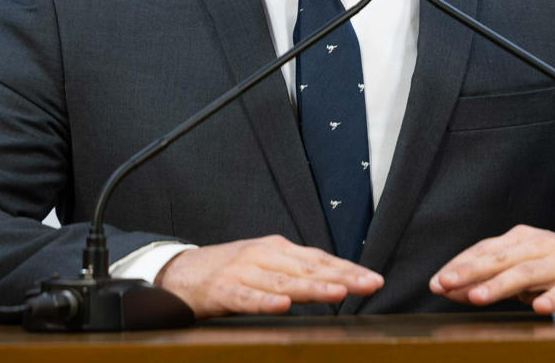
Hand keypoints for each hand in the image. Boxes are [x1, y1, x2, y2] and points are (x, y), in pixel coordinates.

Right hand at [153, 234, 382, 317]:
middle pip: (309, 268)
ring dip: (312, 287)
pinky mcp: (222, 290)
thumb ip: (295, 271)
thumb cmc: (229, 270)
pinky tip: (281, 305)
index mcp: (277, 249)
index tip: (374, 279)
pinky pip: (246, 297)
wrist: (180, 271)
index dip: (348, 269)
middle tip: (370, 284)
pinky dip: (264, 301)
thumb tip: (337, 280)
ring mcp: (243, 271)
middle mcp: (264, 255)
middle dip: (343, 277)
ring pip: (283, 281)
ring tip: (338, 292)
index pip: (319, 259)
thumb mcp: (265, 264)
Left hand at [429, 225, 554, 313]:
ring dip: (501, 284)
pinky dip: (553, 297)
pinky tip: (539, 307)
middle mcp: (540, 246)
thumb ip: (490, 276)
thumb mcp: (523, 267)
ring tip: (478, 297)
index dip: (460, 265)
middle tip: (445, 284)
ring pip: (527, 273)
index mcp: (522, 239)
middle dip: (471, 271)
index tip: (436, 282)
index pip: (484, 249)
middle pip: (500, 258)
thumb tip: (450, 289)